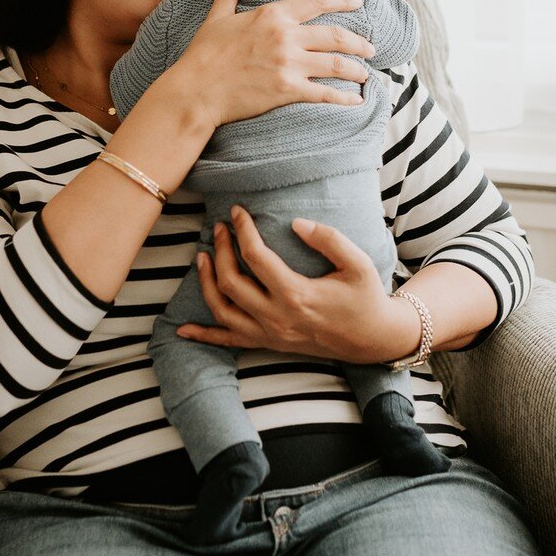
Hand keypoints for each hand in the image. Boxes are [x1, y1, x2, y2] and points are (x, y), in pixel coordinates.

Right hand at [167, 0, 378, 129]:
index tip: (357, 3)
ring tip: (365, 74)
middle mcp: (285, 36)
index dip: (342, 0)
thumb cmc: (203, 54)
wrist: (195, 91)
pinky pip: (325, 94)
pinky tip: (356, 101)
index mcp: (272, 14)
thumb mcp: (217, 16)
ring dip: (357, 70)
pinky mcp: (287, 90)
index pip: (317, 1)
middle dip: (360, 42)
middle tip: (372, 48)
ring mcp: (288, 64)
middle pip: (336, 35)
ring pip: (337, 64)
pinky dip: (344, 98)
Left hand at [176, 205, 421, 364]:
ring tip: (202, 256)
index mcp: (297, 295)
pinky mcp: (269, 345)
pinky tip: (183, 330)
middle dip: (219, 251)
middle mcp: (277, 317)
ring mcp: (270, 335)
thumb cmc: (365, 297)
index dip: (242, 230)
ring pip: (223, 311)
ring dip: (207, 283)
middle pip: (231, 282)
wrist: (373, 339)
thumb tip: (296, 222)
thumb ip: (329, 239)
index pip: (255, 257)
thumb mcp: (358, 263)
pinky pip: (229, 342)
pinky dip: (204, 337)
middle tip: (218, 228)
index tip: (236, 211)